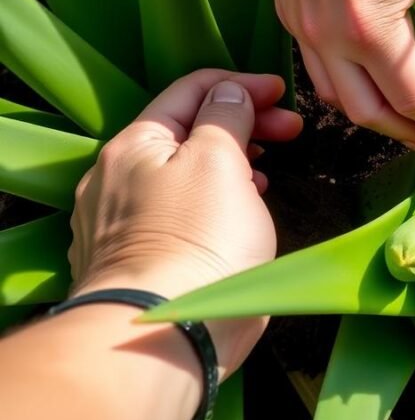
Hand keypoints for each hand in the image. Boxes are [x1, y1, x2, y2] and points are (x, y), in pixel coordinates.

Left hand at [69, 69, 303, 375]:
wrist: (167, 334)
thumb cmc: (199, 242)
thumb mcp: (220, 160)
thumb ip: (226, 116)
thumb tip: (229, 92)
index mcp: (135, 144)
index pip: (191, 91)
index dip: (241, 85)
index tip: (282, 93)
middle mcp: (117, 179)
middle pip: (187, 132)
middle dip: (243, 125)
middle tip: (291, 131)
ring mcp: (122, 224)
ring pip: (183, 174)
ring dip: (230, 164)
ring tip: (267, 173)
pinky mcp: (138, 264)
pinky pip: (178, 215)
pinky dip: (212, 203)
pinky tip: (237, 214)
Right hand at [220, 0, 414, 148]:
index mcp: (370, 26)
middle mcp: (327, 37)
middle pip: (370, 114)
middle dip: (410, 131)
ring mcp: (300, 25)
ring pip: (338, 98)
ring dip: (377, 114)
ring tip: (412, 111)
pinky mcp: (289, 8)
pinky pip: (318, 69)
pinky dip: (350, 85)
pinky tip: (376, 71)